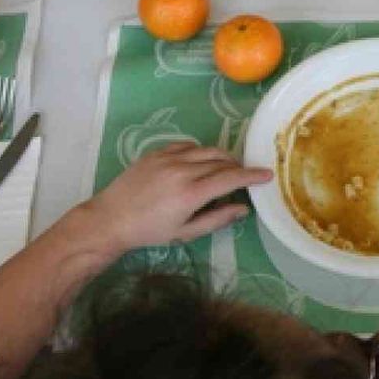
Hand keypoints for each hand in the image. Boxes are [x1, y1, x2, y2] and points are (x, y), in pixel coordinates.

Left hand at [82, 143, 271, 251]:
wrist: (110, 219)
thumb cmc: (149, 231)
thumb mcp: (185, 232)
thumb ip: (217, 219)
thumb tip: (243, 209)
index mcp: (191, 193)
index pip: (231, 178)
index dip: (252, 176)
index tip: (267, 175)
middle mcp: (182, 170)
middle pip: (222, 160)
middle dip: (237, 168)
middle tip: (243, 179)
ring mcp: (168, 158)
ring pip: (206, 150)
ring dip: (221, 157)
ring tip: (224, 169)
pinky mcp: (157, 152)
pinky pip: (187, 145)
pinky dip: (200, 152)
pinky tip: (199, 162)